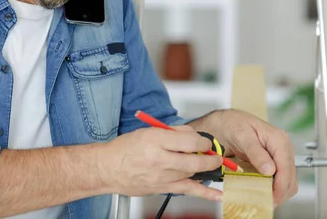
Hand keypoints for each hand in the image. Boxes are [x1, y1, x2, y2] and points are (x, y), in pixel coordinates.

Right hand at [98, 126, 223, 200]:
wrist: (107, 168)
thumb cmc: (125, 149)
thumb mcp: (147, 131)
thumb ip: (171, 132)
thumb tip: (192, 135)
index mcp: (155, 139)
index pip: (188, 140)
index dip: (202, 141)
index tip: (204, 142)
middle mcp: (159, 157)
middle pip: (194, 158)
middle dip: (209, 156)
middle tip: (214, 154)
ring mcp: (161, 175)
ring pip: (192, 172)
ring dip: (206, 168)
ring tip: (212, 165)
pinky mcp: (162, 188)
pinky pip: (188, 190)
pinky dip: (205, 193)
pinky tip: (219, 195)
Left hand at [195, 109, 297, 206]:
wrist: (224, 122)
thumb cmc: (232, 124)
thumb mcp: (241, 136)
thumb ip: (256, 152)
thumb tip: (270, 170)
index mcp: (278, 139)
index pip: (286, 167)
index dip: (280, 185)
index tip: (271, 197)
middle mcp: (283, 148)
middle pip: (290, 177)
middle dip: (280, 192)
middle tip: (266, 202)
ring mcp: (279, 156)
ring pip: (287, 181)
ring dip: (278, 192)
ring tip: (264, 200)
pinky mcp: (274, 162)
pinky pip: (279, 179)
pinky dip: (274, 188)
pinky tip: (263, 192)